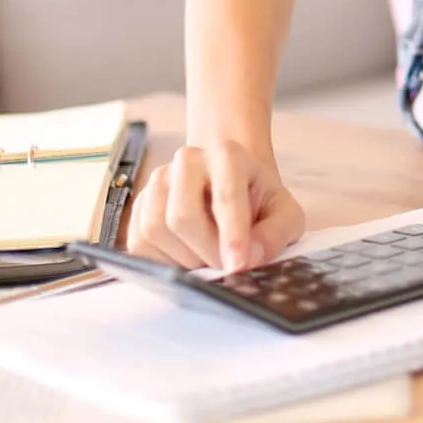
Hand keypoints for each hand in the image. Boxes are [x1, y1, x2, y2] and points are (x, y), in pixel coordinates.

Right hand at [128, 141, 304, 270]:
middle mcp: (188, 161)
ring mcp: (158, 182)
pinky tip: (185, 258)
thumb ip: (276, 233)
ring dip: (183, 258)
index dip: (231, 234)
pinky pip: (138, 242)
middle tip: (225, 268)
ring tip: (207, 260)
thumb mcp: (284, 213)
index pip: (226, 194)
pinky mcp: (139, 207)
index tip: (237, 266)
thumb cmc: (258, 201)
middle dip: (205, 251)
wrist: (230, 186)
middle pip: (182, 215)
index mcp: (227, 154)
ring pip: (155, 229)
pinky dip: (162, 261)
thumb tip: (250, 259)